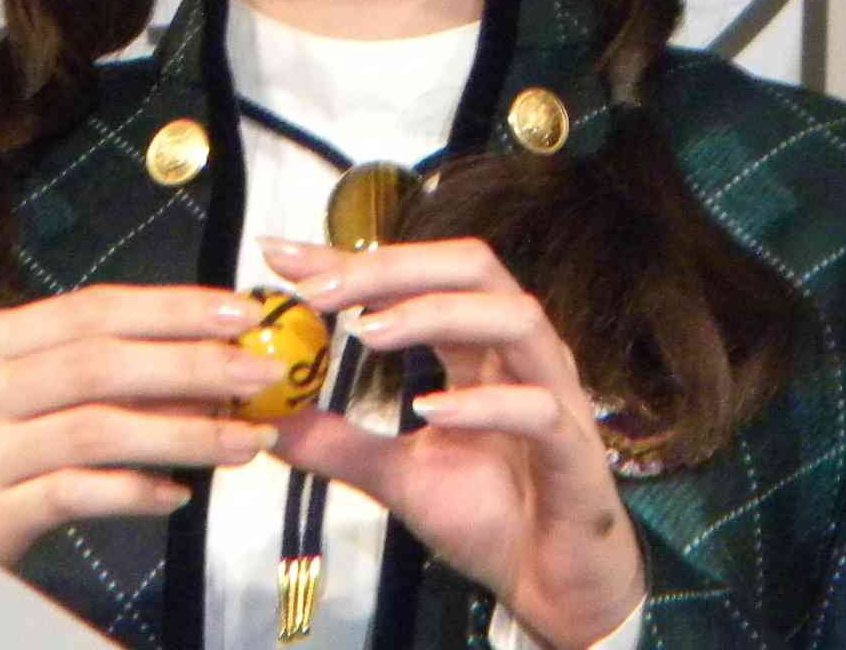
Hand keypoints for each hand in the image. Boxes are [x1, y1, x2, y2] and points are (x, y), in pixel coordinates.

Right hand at [0, 285, 282, 563]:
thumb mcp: (11, 392)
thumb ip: (89, 369)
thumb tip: (205, 355)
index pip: (92, 309)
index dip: (173, 307)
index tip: (242, 311)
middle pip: (100, 362)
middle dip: (193, 362)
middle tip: (262, 371)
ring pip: (98, 429)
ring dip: (185, 432)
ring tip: (248, 440)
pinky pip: (78, 495)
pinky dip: (135, 491)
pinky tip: (178, 495)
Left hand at [260, 237, 643, 649]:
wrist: (550, 587)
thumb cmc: (487, 515)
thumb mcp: (397, 475)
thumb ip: (339, 442)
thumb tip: (271, 421)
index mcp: (480, 345)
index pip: (419, 276)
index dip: (352, 261)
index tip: (284, 258)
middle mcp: (520, 351)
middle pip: (471, 268)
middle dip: (392, 268)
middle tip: (319, 290)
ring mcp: (554, 393)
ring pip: (514, 317)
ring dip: (437, 314)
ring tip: (367, 335)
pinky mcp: (574, 450)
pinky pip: (537, 409)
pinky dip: (484, 403)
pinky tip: (431, 410)